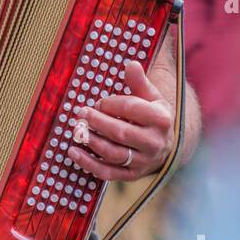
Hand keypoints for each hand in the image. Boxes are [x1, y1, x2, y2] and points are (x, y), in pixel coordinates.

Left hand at [66, 59, 174, 180]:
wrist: (165, 145)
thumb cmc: (152, 115)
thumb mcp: (151, 97)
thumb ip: (139, 82)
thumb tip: (131, 64)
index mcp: (161, 119)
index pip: (132, 109)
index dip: (111, 104)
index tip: (99, 102)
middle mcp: (155, 142)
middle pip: (121, 132)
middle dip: (98, 122)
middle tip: (81, 113)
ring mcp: (144, 161)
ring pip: (114, 154)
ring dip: (91, 142)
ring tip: (77, 130)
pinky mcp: (132, 175)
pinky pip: (108, 173)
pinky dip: (89, 164)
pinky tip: (74, 152)